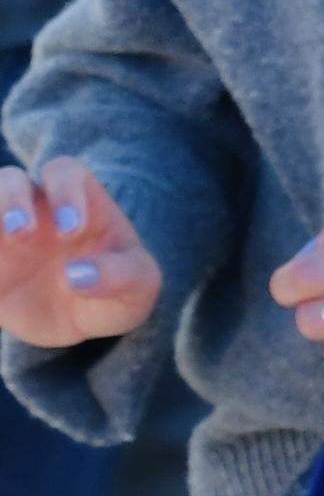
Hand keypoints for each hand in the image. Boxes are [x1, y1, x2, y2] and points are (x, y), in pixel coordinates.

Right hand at [0, 159, 160, 347]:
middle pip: (10, 179)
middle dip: (11, 201)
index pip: (66, 173)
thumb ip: (121, 277)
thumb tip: (78, 276)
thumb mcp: (138, 289)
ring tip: (6, 244)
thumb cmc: (116, 292)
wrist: (81, 321)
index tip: (72, 231)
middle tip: (21, 233)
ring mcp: (2, 231)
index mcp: (81, 202)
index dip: (66, 194)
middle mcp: (34, 209)